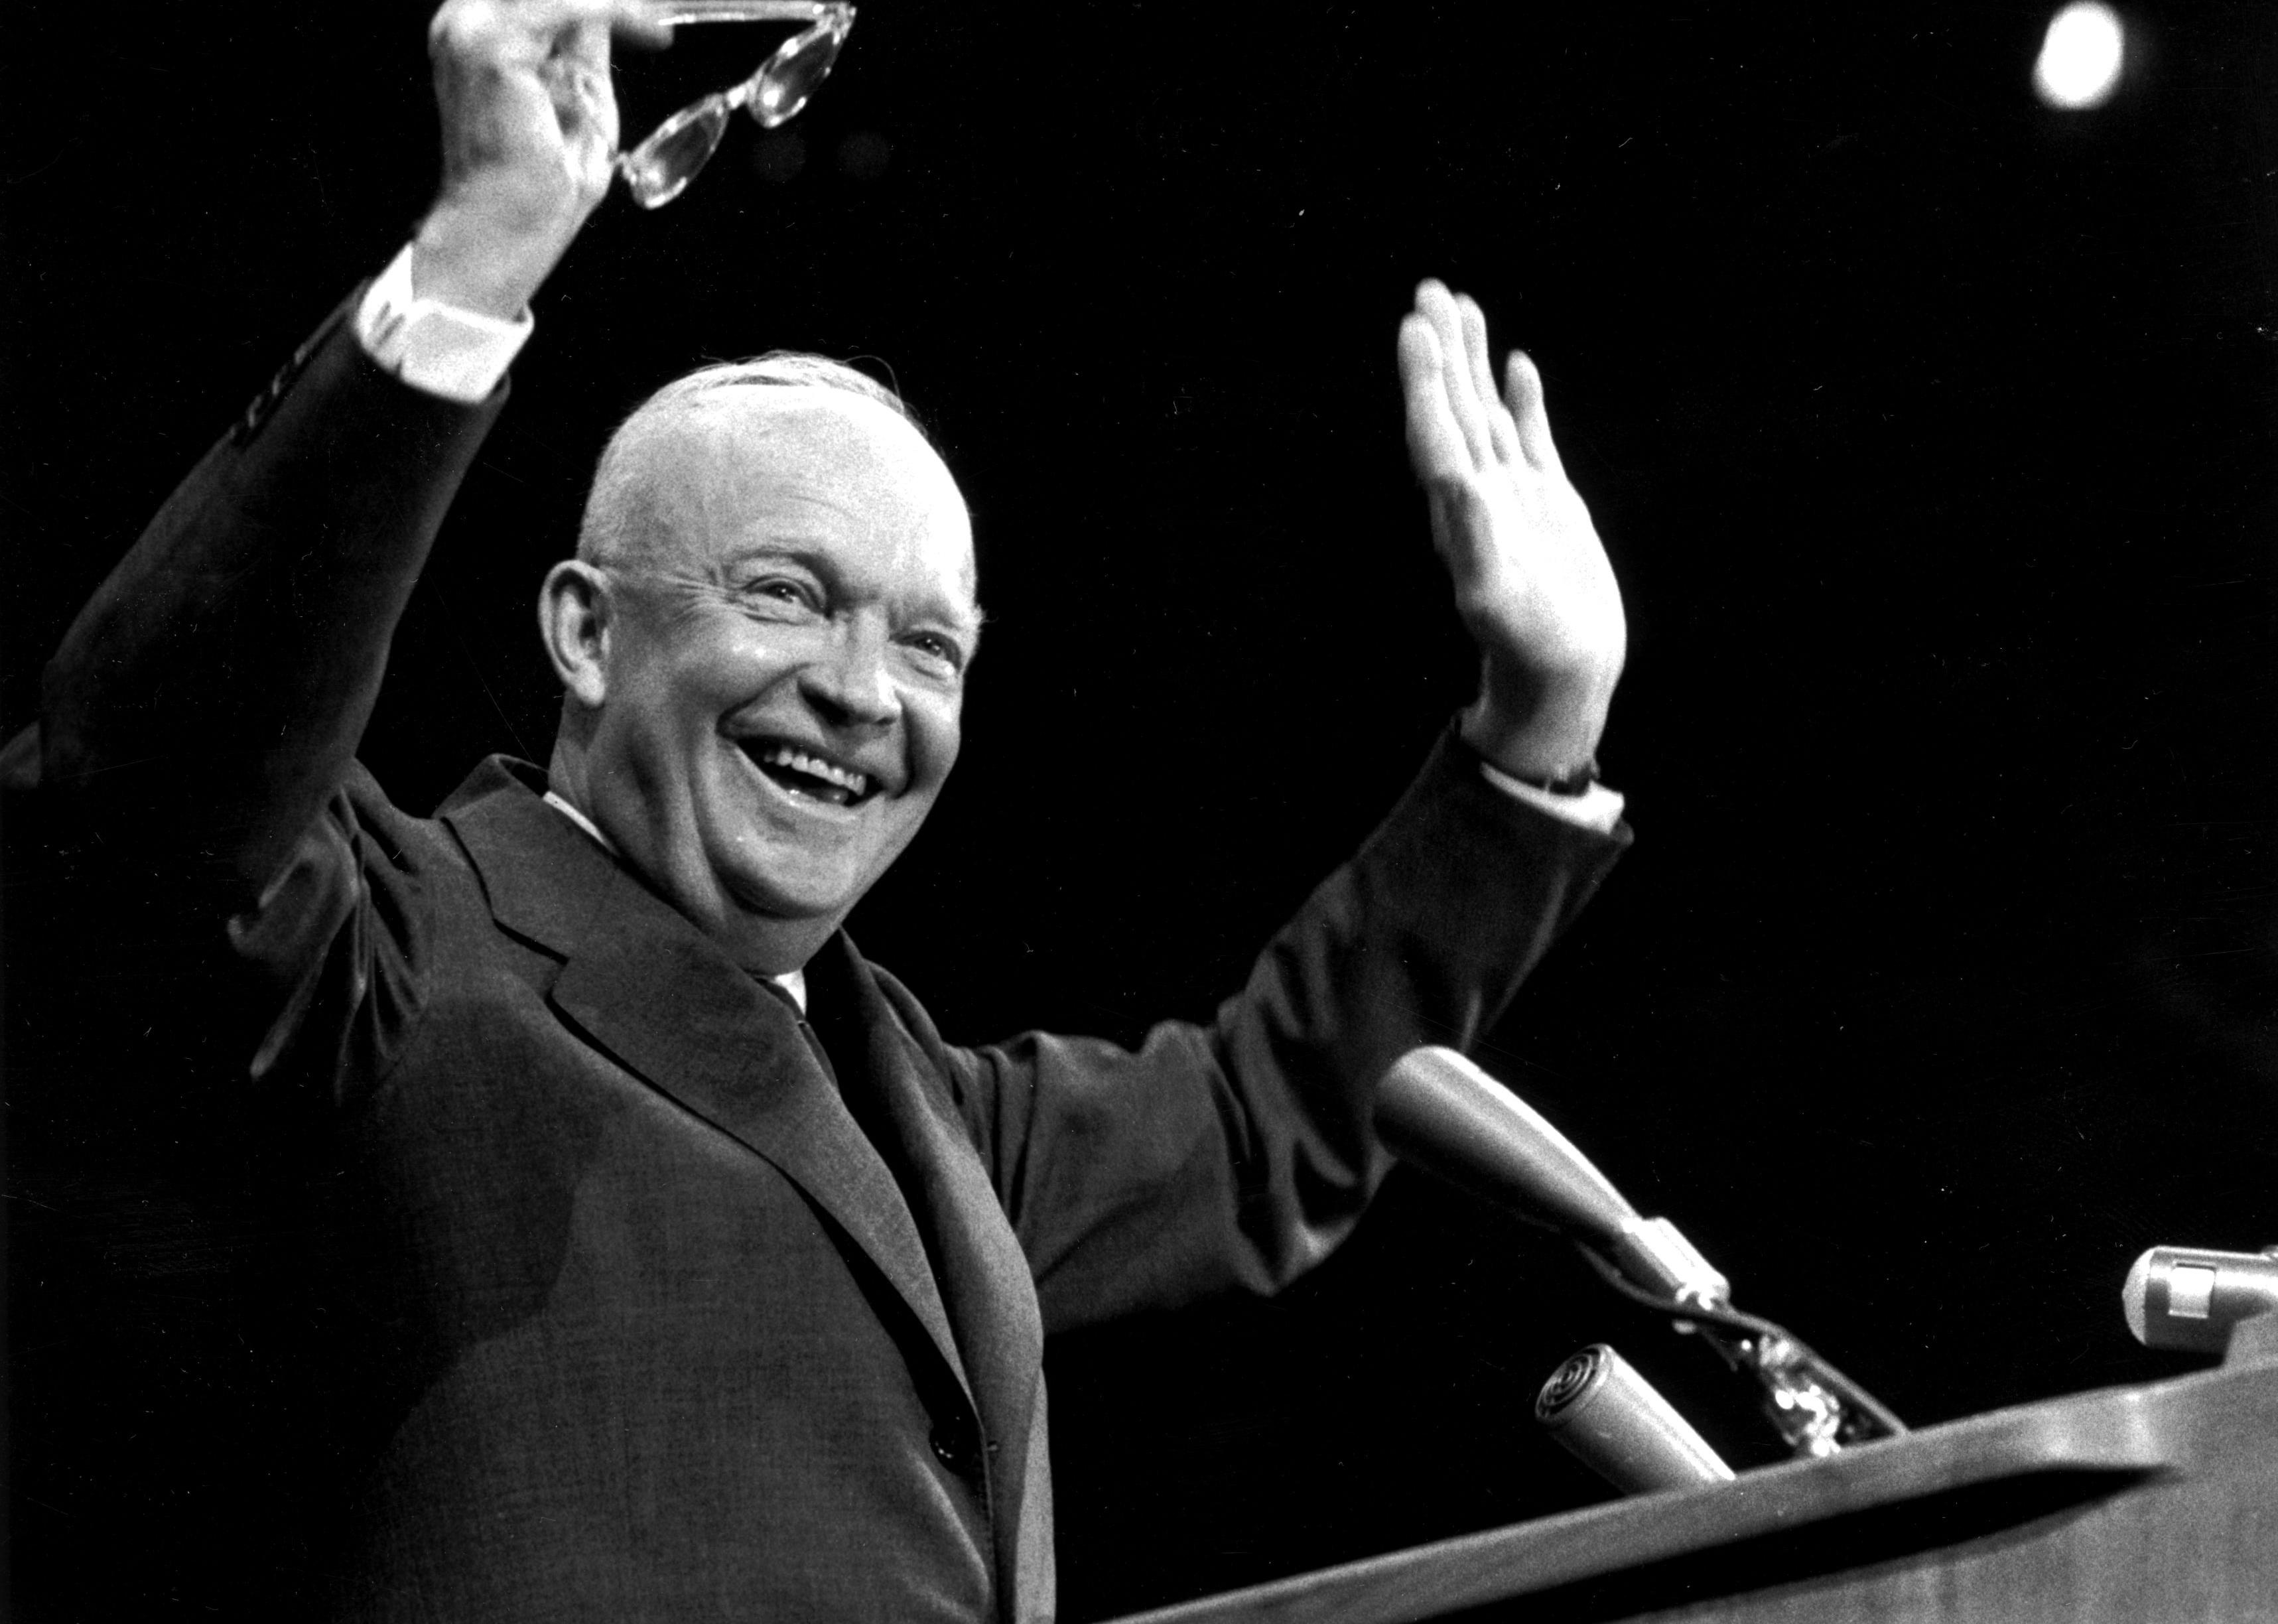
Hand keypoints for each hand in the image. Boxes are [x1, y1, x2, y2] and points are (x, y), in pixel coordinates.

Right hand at [414, 0, 671, 318]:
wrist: (512, 225)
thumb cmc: (541, 179)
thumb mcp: (577, 93)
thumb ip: (582, 45)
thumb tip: (610, 8)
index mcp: (478, 29)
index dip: (595, 0)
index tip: (646, 11)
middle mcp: (465, 19)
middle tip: (654, 15)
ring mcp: (470, 28)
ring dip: (617, 2)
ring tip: (654, 26)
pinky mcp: (491, 47)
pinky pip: (568, 7)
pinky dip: (616, 13)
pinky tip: (649, 33)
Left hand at [1398, 280, 1625, 780]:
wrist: (1562, 677)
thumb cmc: (1528, 646)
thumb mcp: (1494, 597)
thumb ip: (1473, 539)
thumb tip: (1453, 480)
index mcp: (1461, 509)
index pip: (1435, 429)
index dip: (1423, 378)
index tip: (1413, 326)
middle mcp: (1479, 494)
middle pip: (1454, 406)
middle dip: (1441, 350)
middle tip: (1430, 290)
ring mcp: (1514, 496)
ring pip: (1487, 412)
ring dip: (1471, 361)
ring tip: (1463, 305)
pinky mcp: (1549, 505)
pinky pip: (1531, 438)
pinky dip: (1524, 400)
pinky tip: (1518, 364)